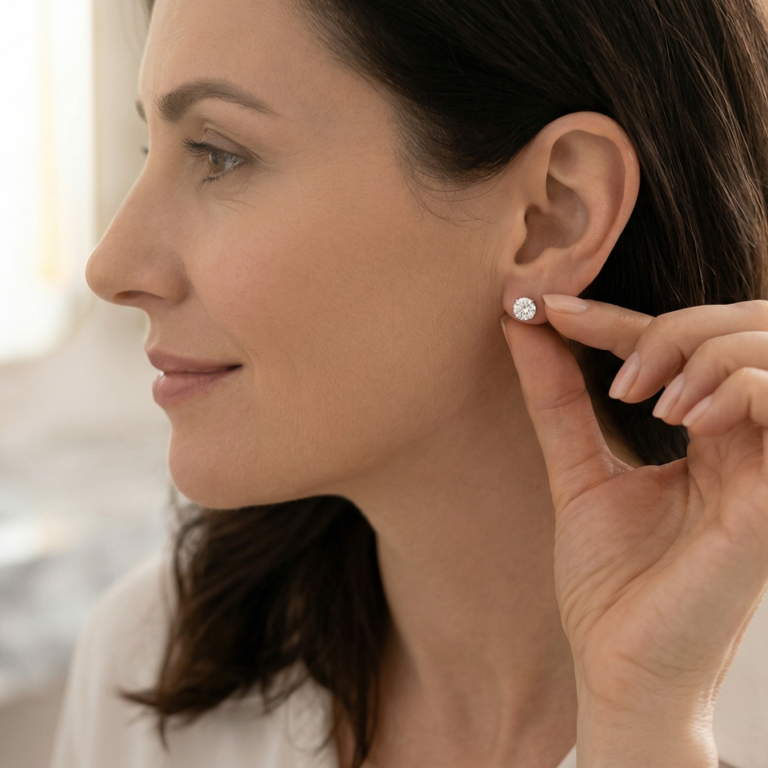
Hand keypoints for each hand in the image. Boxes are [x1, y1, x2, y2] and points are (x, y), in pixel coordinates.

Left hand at [501, 297, 767, 765]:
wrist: (619, 664)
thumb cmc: (607, 581)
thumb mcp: (576, 471)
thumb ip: (558, 399)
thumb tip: (524, 324)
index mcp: (710, 437)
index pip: (680, 344)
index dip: (613, 316)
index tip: (543, 307)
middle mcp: (748, 444)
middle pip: (742, 327)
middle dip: (673, 326)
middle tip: (617, 375)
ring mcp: (765, 466)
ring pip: (766, 346)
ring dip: (700, 351)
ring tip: (641, 399)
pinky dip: (731, 387)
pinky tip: (677, 420)